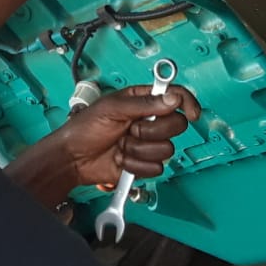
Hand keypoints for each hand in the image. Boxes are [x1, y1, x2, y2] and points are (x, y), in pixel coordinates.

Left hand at [56, 85, 201, 188]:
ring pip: (166, 149)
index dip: (186, 102)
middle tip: (131, 129)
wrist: (74, 158)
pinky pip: (155, 168)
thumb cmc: (85, 128)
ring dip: (139, 149)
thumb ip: (144, 103)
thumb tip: (171, 98)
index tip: (191, 112)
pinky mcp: (143, 163)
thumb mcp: (112, 107)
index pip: (174, 97)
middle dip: (152, 130)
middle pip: (175, 125)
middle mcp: (148, 121)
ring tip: (121, 145)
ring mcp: (146, 143)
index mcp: (141, 101)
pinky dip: (136, 165)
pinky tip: (121, 158)